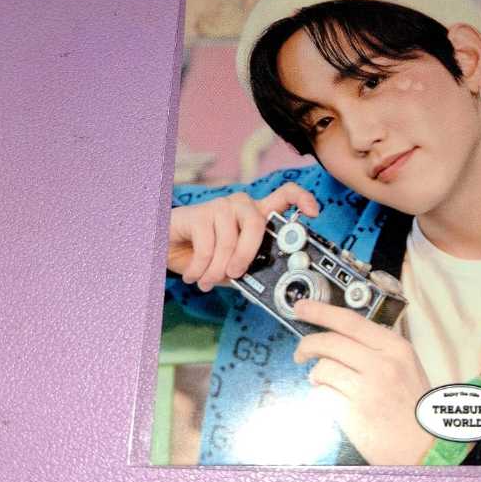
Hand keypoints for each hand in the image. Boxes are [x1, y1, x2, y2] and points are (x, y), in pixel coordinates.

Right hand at [168, 182, 319, 291]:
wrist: (167, 247)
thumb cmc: (204, 254)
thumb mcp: (232, 265)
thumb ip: (250, 267)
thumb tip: (270, 285)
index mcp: (256, 215)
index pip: (285, 195)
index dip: (302, 200)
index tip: (314, 213)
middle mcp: (241, 205)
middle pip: (256, 223)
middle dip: (247, 255)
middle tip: (234, 274)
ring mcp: (220, 206)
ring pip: (229, 240)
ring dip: (216, 269)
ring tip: (206, 280)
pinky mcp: (198, 213)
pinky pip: (207, 246)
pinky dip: (200, 268)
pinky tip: (194, 275)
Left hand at [292, 298, 434, 465]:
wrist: (426, 448)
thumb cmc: (414, 407)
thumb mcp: (406, 366)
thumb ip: (376, 348)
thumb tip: (339, 336)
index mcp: (396, 347)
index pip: (350, 321)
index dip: (320, 311)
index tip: (301, 307)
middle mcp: (382, 364)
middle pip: (329, 342)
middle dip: (307, 345)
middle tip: (300, 353)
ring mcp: (367, 389)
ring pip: (323, 368)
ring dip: (316, 376)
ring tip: (324, 384)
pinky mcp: (354, 413)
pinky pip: (323, 395)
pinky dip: (322, 396)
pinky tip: (333, 402)